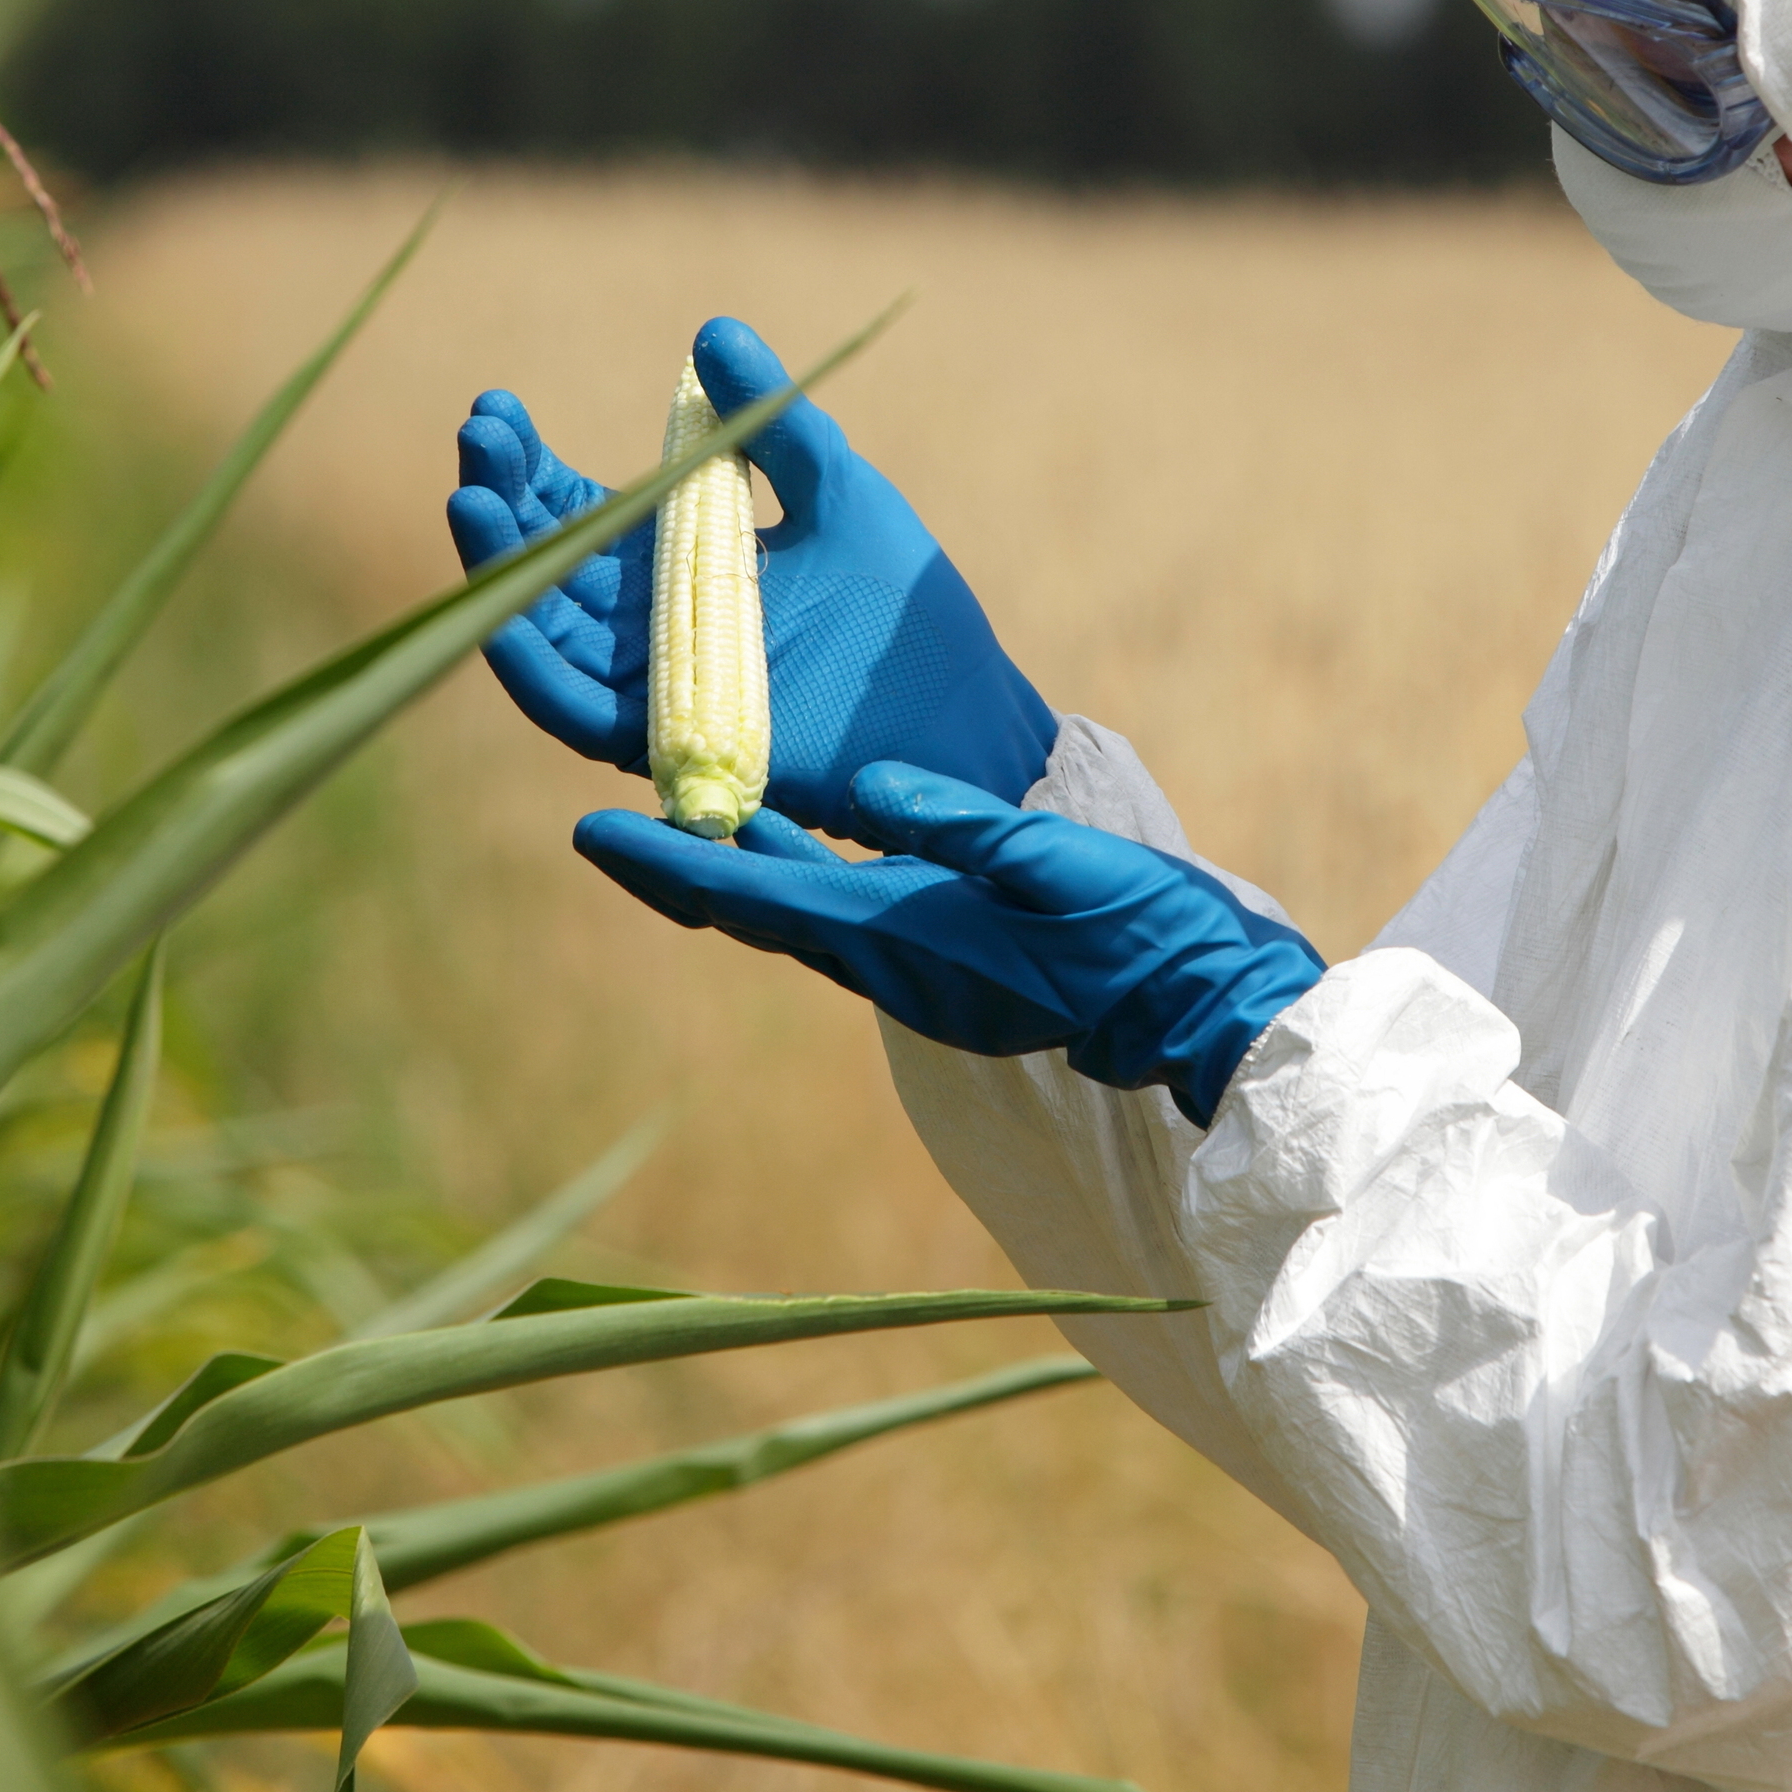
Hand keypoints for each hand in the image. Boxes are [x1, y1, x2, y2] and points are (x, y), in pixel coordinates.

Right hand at [447, 317, 1059, 829]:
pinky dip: (529, 661)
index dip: (528, 466)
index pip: (575, 511)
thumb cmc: (897, 604)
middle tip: (479, 434)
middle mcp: (644, 626)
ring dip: (498, 568)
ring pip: (542, 628)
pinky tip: (498, 610)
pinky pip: (574, 711)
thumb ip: (771, 422)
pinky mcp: (664, 742)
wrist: (957, 709)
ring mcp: (649, 685)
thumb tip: (712, 329)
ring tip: (470, 499)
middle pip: (543, 563)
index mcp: (673, 563)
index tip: (496, 406)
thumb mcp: (834, 489)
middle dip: (501, 497)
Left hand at [572, 761, 1325, 1125]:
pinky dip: (797, 872)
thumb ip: (961, 825)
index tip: (592, 834)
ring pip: (796, 912)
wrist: (1198, 1006)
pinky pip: (844, 915)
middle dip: (678, 868)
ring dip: (735, 867)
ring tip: (676, 814)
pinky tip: (790, 831)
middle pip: (755, 907)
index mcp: (900, 936)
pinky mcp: (946, 966)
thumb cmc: (1135, 930)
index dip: (670, 863)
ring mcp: (916, 972)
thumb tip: (864, 785)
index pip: (756, 892)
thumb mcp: (1051, 862)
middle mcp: (890, 964)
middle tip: (602, 829)